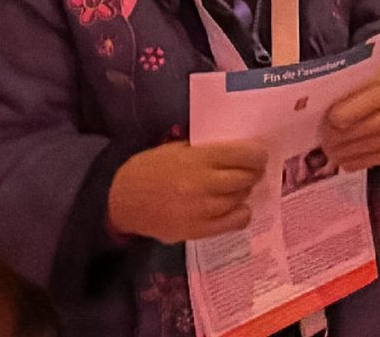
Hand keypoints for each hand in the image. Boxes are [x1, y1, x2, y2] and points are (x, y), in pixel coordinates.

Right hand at [107, 140, 267, 242]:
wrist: (121, 200)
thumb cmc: (151, 168)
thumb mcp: (179, 148)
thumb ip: (208, 150)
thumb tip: (241, 151)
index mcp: (199, 159)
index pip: (245, 155)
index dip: (257, 154)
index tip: (258, 154)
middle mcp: (204, 184)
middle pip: (246, 177)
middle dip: (253, 172)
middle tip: (252, 170)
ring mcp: (201, 210)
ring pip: (241, 199)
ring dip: (244, 191)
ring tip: (238, 187)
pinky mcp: (196, 230)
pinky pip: (233, 223)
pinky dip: (241, 214)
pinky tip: (236, 208)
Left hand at [321, 61, 379, 171]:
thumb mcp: (369, 75)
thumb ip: (349, 89)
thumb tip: (317, 106)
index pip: (361, 107)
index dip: (339, 116)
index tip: (328, 118)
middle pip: (365, 129)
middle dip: (340, 137)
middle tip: (323, 140)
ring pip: (369, 147)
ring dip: (345, 152)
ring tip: (330, 151)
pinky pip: (375, 160)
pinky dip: (355, 162)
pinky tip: (343, 159)